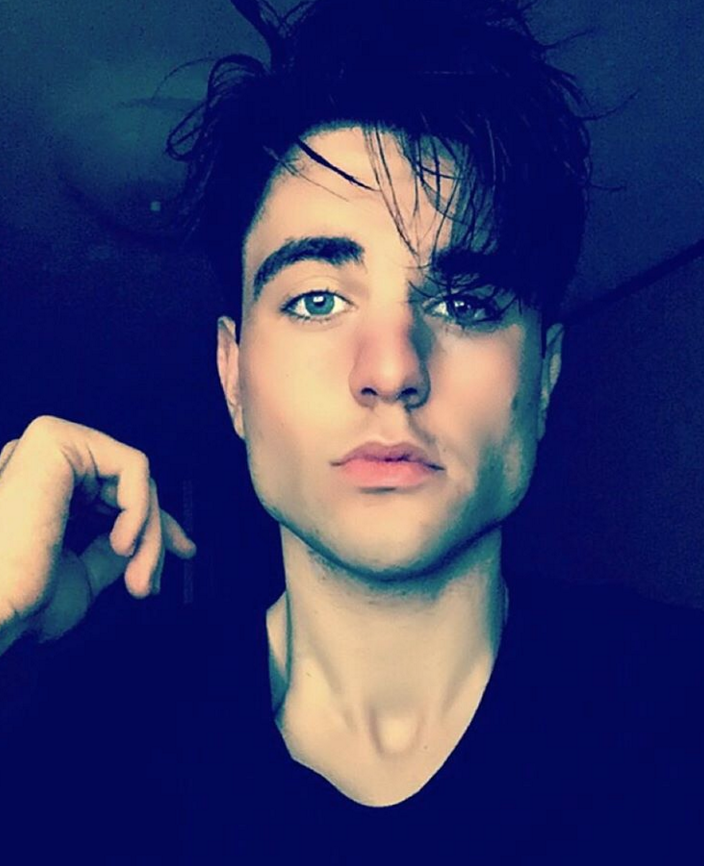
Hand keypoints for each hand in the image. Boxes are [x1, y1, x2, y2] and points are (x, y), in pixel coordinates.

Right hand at [0, 416, 195, 651]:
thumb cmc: (23, 603)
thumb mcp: (84, 574)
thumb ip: (113, 547)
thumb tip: (150, 536)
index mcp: (40, 490)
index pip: (114, 491)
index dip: (153, 521)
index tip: (183, 549)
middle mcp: (39, 464)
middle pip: (129, 483)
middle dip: (153, 534)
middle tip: (149, 582)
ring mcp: (45, 448)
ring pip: (135, 476)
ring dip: (148, 532)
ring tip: (137, 577)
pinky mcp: (54, 438)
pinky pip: (132, 464)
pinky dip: (140, 508)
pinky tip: (119, 544)